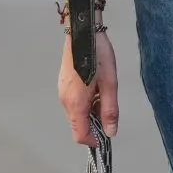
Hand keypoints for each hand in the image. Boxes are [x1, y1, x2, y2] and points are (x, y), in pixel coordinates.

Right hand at [57, 31, 119, 145]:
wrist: (82, 31)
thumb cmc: (98, 56)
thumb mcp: (110, 84)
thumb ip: (110, 110)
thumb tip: (110, 132)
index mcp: (75, 103)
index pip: (80, 135)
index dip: (94, 140)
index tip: (106, 135)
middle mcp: (65, 101)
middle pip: (78, 124)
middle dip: (95, 123)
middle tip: (110, 108)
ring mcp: (62, 92)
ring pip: (77, 113)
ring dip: (91, 111)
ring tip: (105, 92)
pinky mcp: (63, 84)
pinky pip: (74, 101)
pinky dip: (86, 102)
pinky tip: (96, 87)